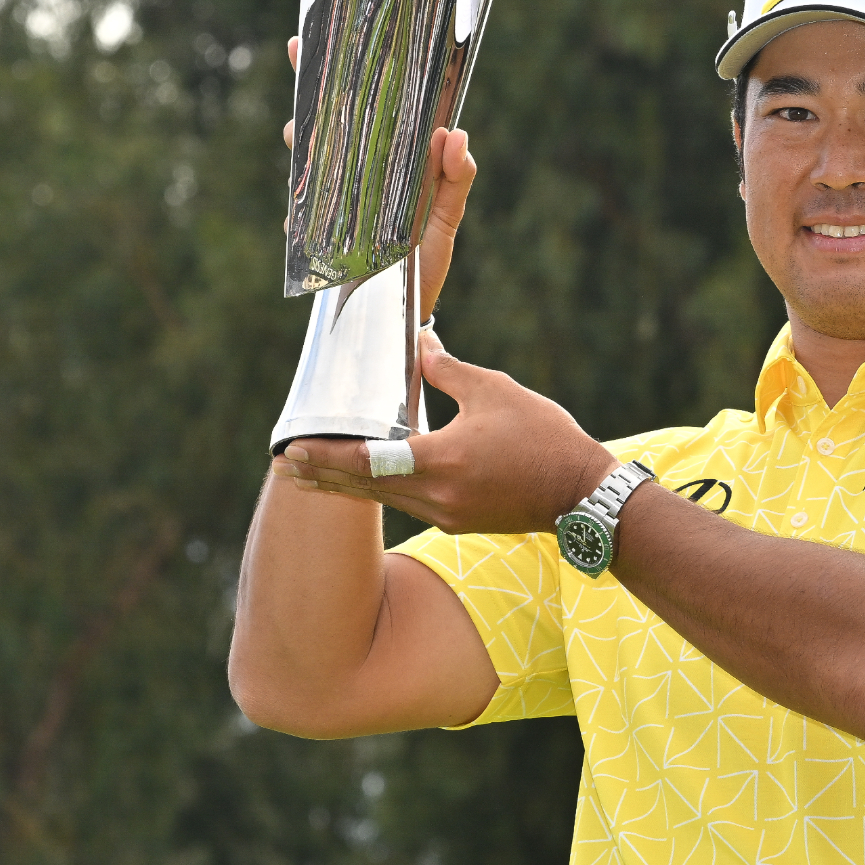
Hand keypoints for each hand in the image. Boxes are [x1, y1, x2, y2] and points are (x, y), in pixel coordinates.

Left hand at [280, 330, 616, 533]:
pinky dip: (379, 491)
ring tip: (310, 475)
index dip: (327, 454)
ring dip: (345, 486)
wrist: (581, 492)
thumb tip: (418, 343)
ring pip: (382, 499)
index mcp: (440, 461)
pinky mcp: (459, 521)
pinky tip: (367, 481)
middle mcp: (436, 496)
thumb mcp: (494, 390)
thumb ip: (447, 370)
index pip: (367, 459)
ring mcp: (446, 514)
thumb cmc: (542, 436)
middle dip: (321, 474)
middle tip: (283, 465)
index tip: (292, 448)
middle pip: (364, 487)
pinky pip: (406, 504)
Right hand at [282, 36, 478, 314]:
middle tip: (303, 65)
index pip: (364, 111)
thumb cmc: (427, 263)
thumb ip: (456, 180)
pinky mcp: (318, 238)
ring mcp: (333, 204)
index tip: (325, 40)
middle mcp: (356, 177)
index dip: (343, 75)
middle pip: (326, 127)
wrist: (407, 317)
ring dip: (301, 144)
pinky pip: (300, 214)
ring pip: (307, 163)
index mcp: (389, 164)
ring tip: (297, 128)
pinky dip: (297, 208)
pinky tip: (297, 205)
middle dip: (311, 99)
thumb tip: (455, 136)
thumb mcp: (448, 218)